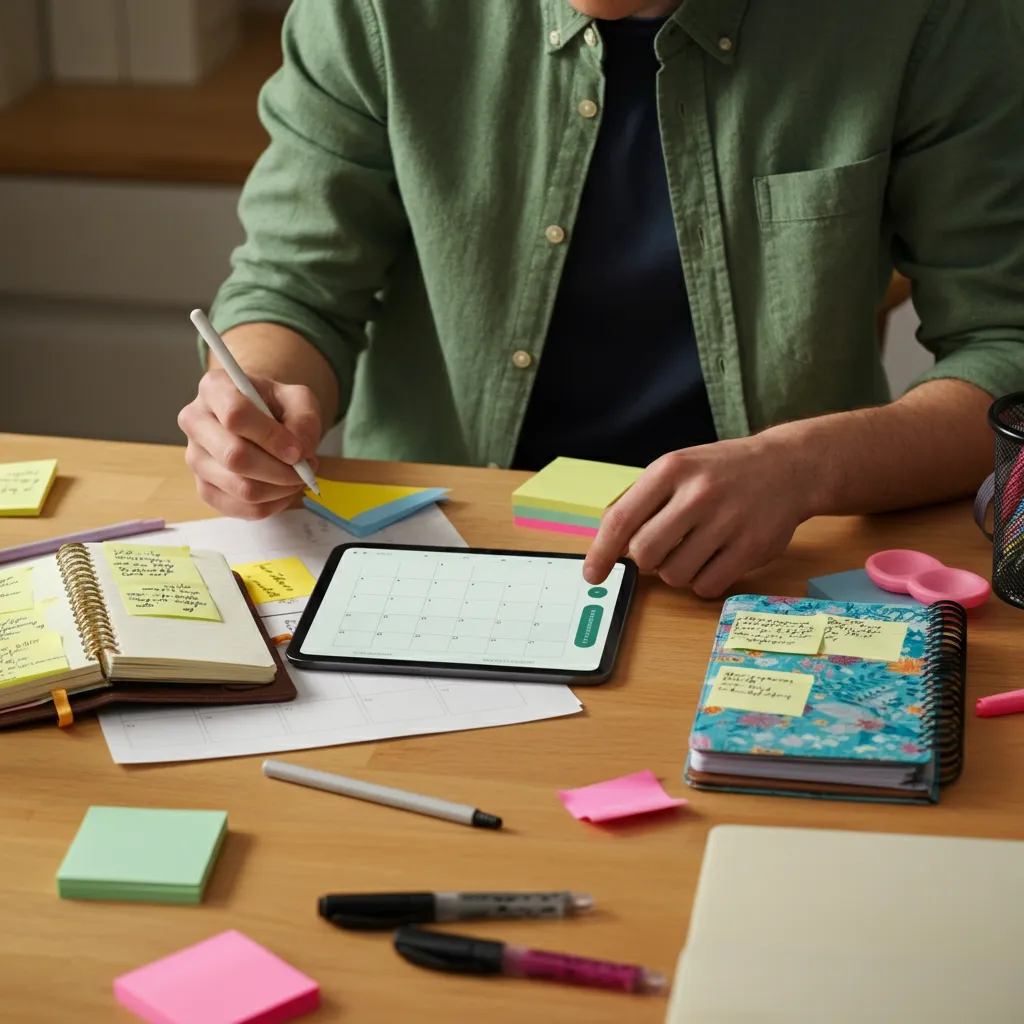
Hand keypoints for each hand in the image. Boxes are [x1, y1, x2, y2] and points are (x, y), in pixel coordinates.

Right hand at [178, 370, 321, 519]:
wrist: (262, 419)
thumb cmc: (277, 405)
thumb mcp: (298, 399)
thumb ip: (304, 420)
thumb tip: (299, 453)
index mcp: (214, 388)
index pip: (235, 416)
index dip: (271, 437)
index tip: (299, 451)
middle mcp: (195, 422)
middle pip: (234, 457)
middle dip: (280, 470)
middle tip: (306, 470)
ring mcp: (195, 458)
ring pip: (240, 488)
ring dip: (280, 490)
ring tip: (298, 478)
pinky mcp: (204, 488)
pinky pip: (240, 509)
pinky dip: (272, 505)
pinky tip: (284, 491)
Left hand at [582, 434, 813, 596]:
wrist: (788, 466)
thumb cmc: (721, 472)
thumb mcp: (678, 469)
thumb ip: (642, 502)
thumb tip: (608, 548)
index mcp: (671, 469)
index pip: (622, 519)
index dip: (602, 553)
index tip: (592, 575)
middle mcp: (698, 493)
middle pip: (645, 553)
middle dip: (646, 560)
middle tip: (662, 549)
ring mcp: (727, 521)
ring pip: (674, 575)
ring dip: (676, 571)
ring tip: (695, 549)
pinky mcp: (751, 547)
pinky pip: (706, 586)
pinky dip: (703, 581)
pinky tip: (715, 559)